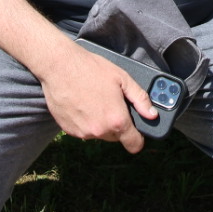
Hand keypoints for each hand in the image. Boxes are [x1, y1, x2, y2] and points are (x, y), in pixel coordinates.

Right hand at [37, 42, 159, 153]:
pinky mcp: (68, 130)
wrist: (59, 66)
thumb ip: (141, 98)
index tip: (137, 133)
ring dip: (100, 123)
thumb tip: (152, 114)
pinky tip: (82, 103)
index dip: (138, 139)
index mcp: (117, 120)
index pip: (134, 144)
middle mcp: (100, 131)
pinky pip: (83, 131)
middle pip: (116, 137)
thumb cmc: (91, 69)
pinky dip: (85, 122)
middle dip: (117, 124)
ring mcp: (83, 132)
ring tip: (95, 100)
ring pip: (99, 134)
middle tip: (112, 103)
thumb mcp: (122, 78)